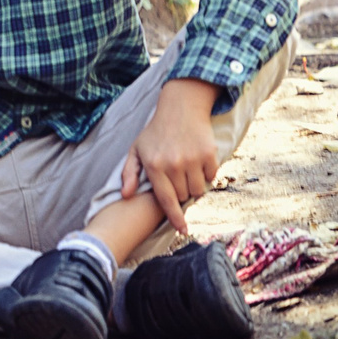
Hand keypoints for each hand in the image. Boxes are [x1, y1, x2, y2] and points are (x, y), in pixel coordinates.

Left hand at [121, 79, 220, 234]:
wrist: (180, 109)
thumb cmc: (155, 132)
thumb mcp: (136, 150)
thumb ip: (129, 173)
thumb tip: (125, 196)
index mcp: (154, 165)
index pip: (165, 200)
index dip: (175, 218)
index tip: (182, 230)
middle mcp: (173, 164)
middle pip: (183, 196)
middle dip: (180, 192)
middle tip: (176, 177)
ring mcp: (192, 159)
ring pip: (198, 190)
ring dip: (194, 185)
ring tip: (186, 170)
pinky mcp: (209, 154)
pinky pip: (211, 177)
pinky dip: (207, 174)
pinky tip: (197, 162)